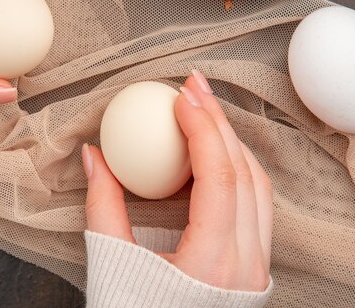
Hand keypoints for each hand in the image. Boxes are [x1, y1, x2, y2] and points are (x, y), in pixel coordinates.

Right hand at [82, 70, 272, 291]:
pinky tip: (214, 153)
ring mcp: (256, 267)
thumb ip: (103, 207)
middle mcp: (245, 265)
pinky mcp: (255, 268)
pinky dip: (238, 170)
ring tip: (204, 112)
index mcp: (211, 264)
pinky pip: (258, 205)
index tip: (181, 95)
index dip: (203, 127)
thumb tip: (94, 156)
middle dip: (220, 121)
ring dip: (232, 142)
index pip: (219, 176)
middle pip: (245, 173)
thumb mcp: (111, 267)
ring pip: (259, 187)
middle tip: (195, 87)